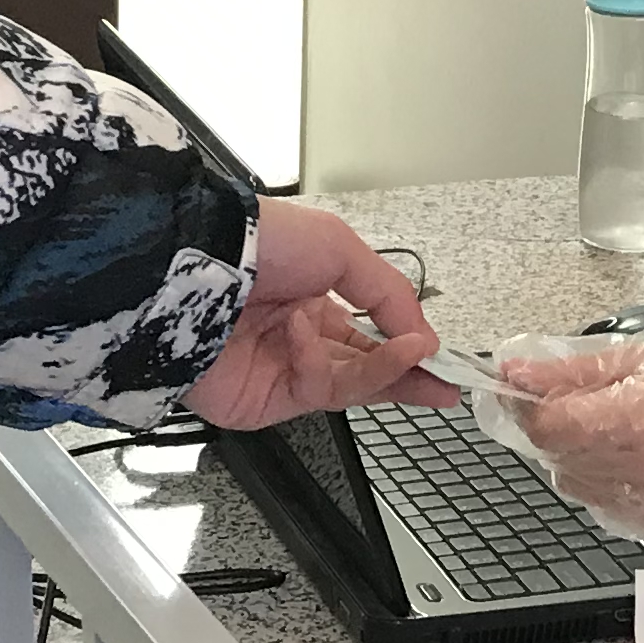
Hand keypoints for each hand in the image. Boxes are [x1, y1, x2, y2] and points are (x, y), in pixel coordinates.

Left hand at [184, 204, 446, 432]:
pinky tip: (308, 334)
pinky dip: (323, 363)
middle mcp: (301, 335)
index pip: (372, 332)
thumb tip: (425, 339)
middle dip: (409, 374)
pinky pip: (315, 389)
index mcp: (315, 296)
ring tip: (416, 361)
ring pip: (350, 386)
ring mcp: (283, 370)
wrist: (195, 265)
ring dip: (385, 373)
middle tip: (448, 385)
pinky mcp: (264, 400)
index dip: (409, 345)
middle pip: (366, 367)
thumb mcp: (341, 249)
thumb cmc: (262, 242)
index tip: (443, 357)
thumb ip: (390, 295)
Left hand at [489, 291, 643, 536]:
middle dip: (555, 426)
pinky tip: (633, 455)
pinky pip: (604, 506)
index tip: (520, 386)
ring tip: (616, 427)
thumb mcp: (640, 354)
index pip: (549, 426)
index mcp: (637, 419)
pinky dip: (605, 481)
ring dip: (578, 456)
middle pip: (557, 456)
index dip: (525, 405)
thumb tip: (515, 372)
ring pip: (575, 484)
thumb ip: (572, 370)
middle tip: (579, 400)